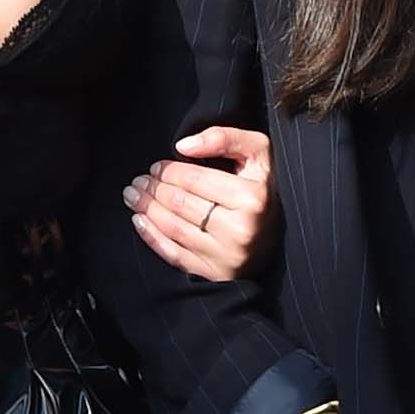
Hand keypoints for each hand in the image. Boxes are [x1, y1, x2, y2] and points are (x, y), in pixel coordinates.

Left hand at [123, 126, 279, 282]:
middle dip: (153, 189)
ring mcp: (226, 256)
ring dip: (146, 209)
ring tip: (133, 196)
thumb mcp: (258, 154)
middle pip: (181, 203)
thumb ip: (225, 138)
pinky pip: (174, 255)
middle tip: (139, 181)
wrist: (281, 238)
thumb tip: (183, 146)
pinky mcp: (216, 275)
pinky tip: (139, 221)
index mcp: (252, 197)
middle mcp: (240, 229)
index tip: (156, 167)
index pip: (195, 179)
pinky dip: (151, 237)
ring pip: (174, 228)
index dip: (169, 171)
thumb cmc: (263, 190)